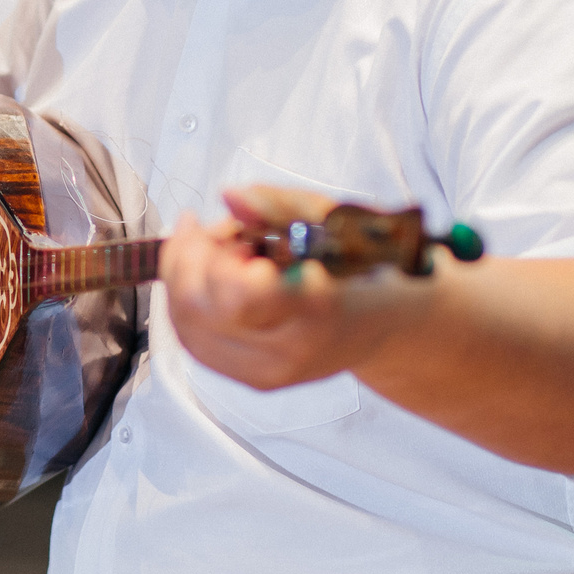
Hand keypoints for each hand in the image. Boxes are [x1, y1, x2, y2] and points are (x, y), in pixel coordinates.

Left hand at [161, 186, 419, 390]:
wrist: (387, 327)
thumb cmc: (367, 270)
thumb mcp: (339, 220)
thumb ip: (282, 205)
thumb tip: (231, 197)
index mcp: (318, 313)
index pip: (242, 297)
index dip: (220, 256)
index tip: (232, 228)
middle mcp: (288, 353)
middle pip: (200, 307)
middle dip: (198, 254)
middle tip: (229, 229)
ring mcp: (264, 372)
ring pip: (186, 321)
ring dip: (190, 272)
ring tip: (228, 248)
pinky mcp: (247, 377)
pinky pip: (192, 336)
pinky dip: (189, 294)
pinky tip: (211, 267)